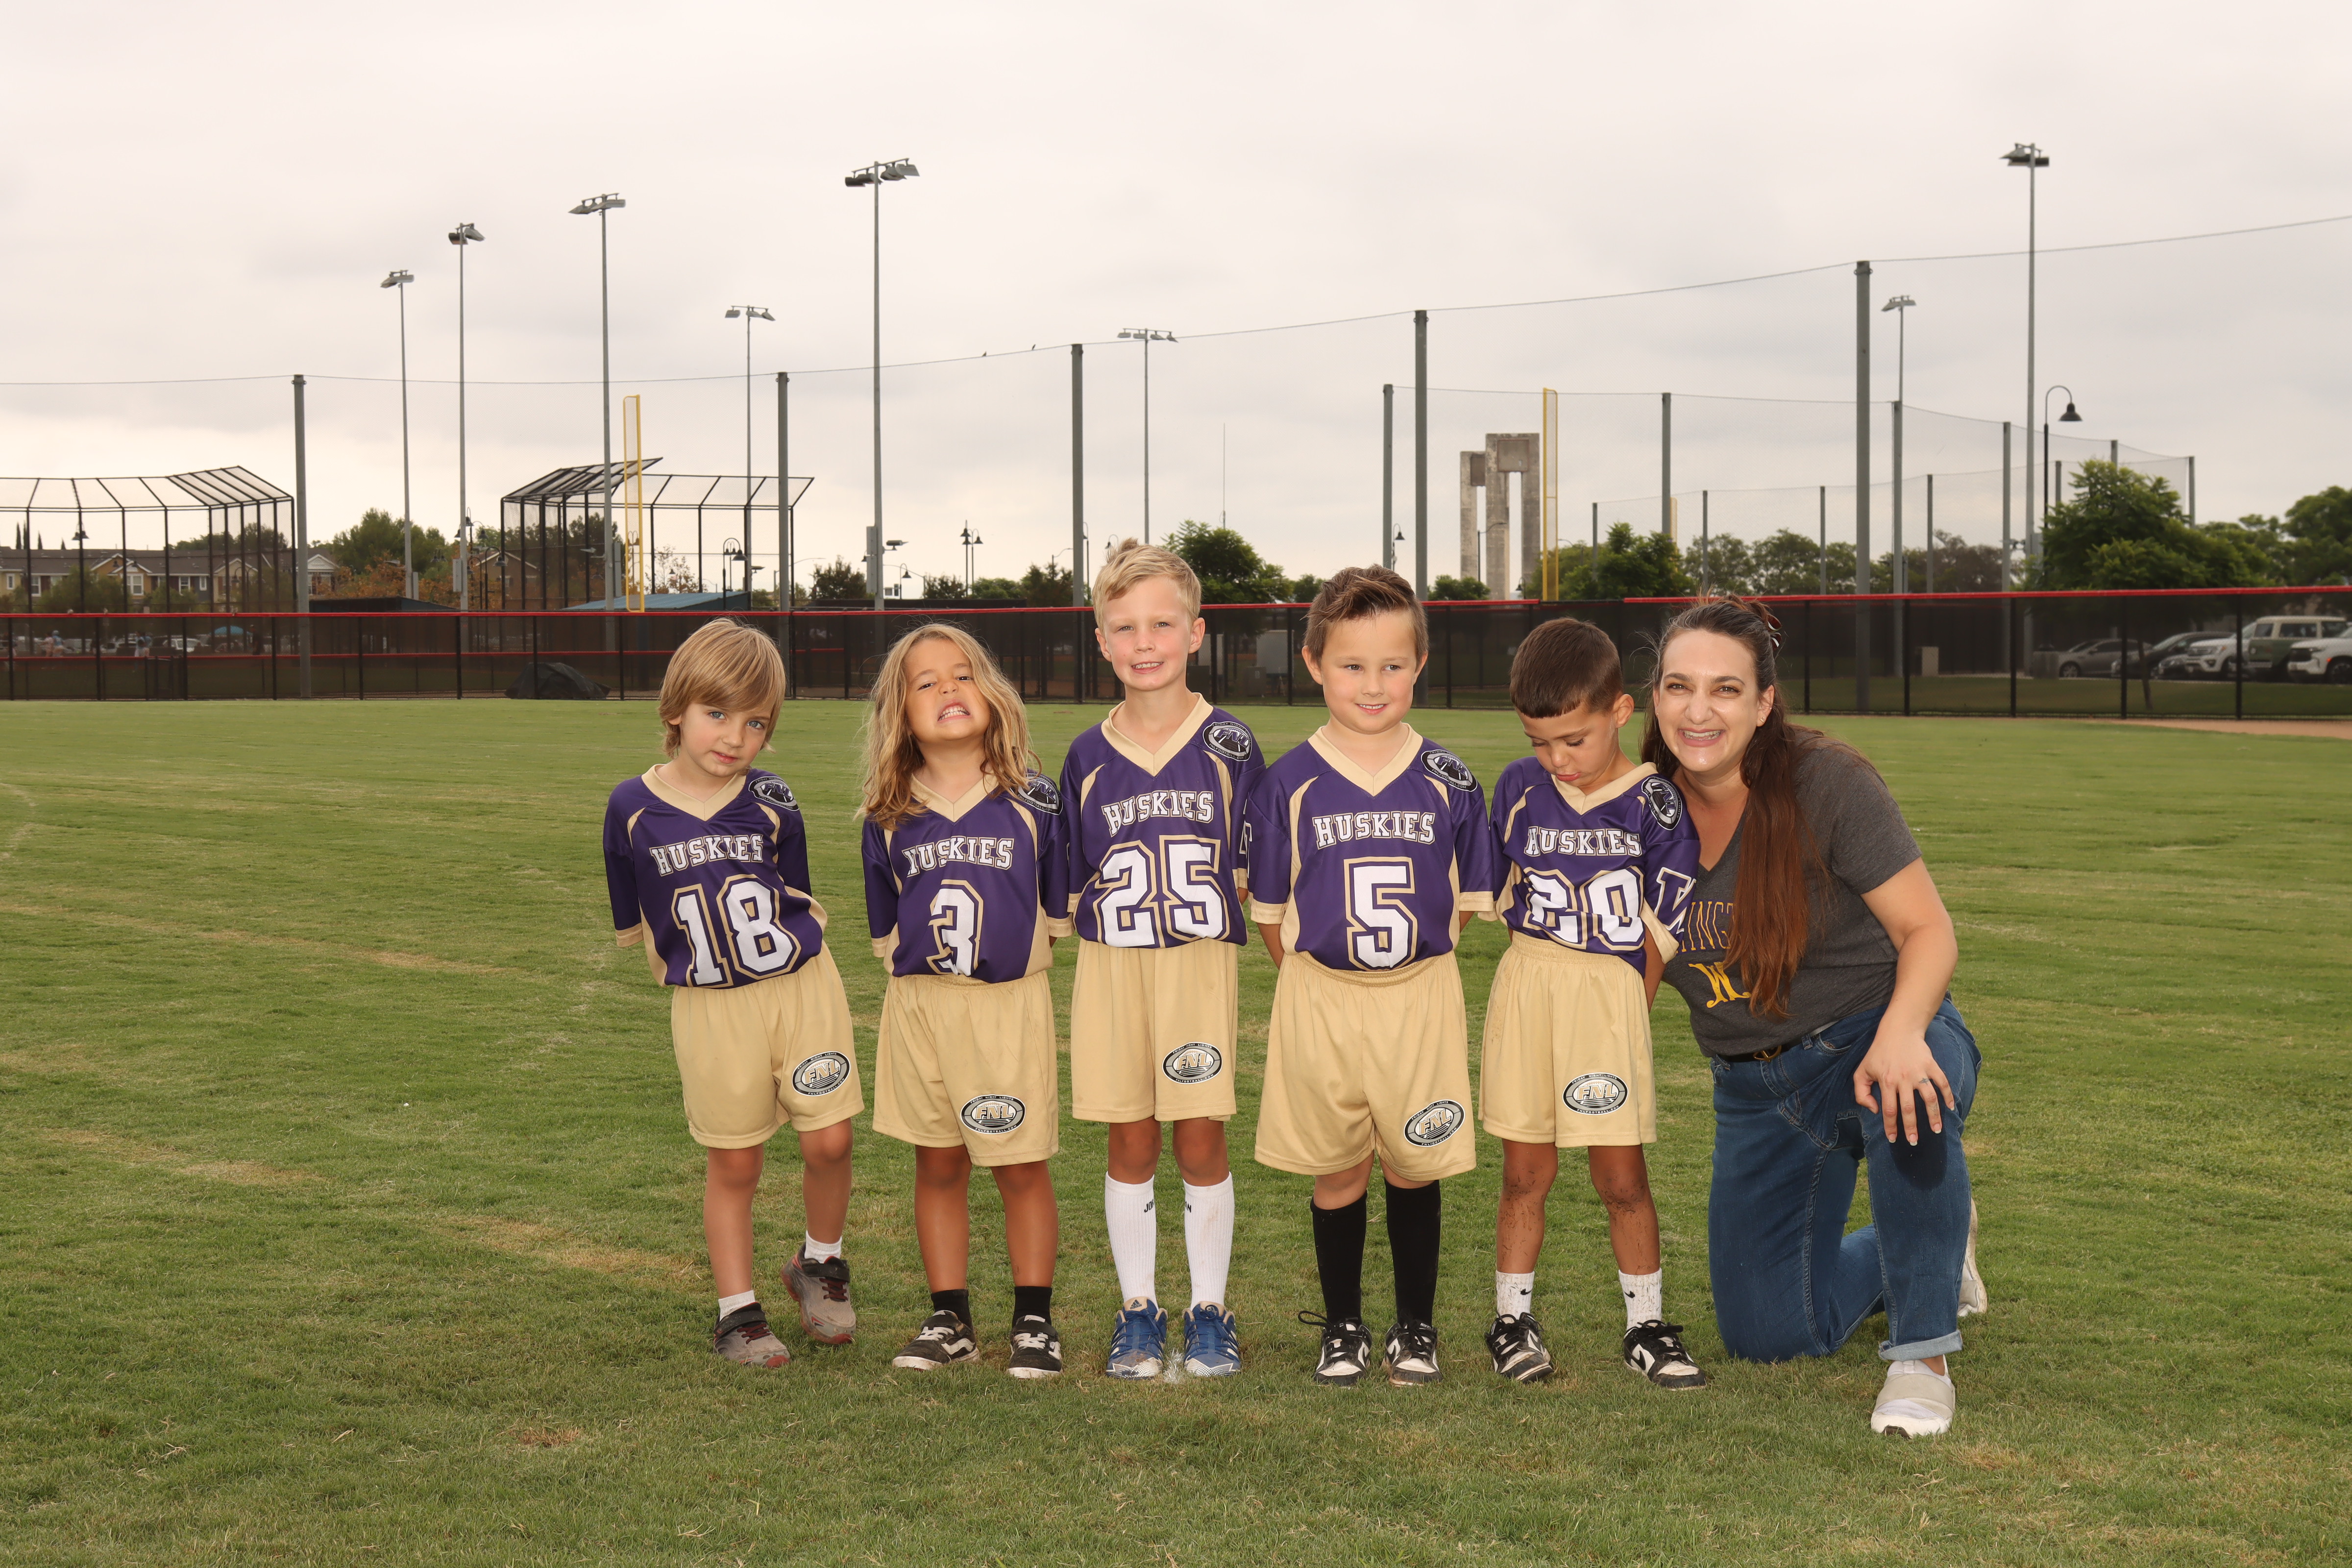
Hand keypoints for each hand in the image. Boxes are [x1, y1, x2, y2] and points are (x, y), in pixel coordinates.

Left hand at [1853, 1026, 1954, 1145]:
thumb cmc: (1877, 1053)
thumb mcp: (1862, 1071)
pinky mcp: (1931, 1065)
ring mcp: (1919, 1072)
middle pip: (1909, 1108)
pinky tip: (1951, 1108)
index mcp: (1886, 1081)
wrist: (1897, 1030)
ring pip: (1929, 1098)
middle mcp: (1903, 1078)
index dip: (1891, 1127)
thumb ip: (1861, 1092)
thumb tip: (1874, 1110)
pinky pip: (1942, 1083)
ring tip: (1936, 1130)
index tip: (1893, 1139)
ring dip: (1934, 1116)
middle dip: (1911, 1127)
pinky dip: (1948, 1095)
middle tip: (1913, 1142)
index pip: (1889, 1110)